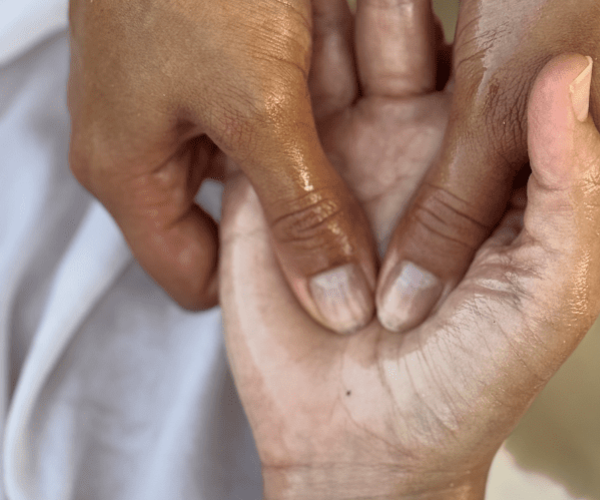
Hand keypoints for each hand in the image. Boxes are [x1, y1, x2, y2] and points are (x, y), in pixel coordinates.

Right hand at [67, 0, 376, 331]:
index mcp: (126, 171)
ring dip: (307, 154)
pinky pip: (263, 104)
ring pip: (255, 159)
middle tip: (362, 208)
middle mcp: (140, 140)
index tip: (327, 275)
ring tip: (367, 147)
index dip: (260, 286)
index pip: (191, 276)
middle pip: (231, 217)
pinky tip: (348, 86)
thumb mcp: (258, 108)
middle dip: (297, 212)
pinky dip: (305, 104)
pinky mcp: (201, 54)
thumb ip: (299, 209)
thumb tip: (333, 301)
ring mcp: (170, 94)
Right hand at [220, 21, 599, 496]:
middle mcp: (408, 149)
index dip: (483, 9)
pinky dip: (251, 72)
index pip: (482, 51)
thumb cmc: (474, 379)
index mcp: (482, 160)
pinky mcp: (268, 191)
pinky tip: (248, 37)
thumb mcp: (551, 290)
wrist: (364, 449)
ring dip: (312, 20)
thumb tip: (569, 72)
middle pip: (392, 38)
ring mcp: (334, 163)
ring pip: (321, 62)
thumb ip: (571, 186)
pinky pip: (259, 119)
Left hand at [377, 0, 599, 330]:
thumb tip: (407, 302)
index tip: (383, 264)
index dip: (451, 269)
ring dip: (480, 168)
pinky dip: (502, 132)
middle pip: (524, 223)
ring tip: (414, 158)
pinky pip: (546, 142)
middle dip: (462, 216)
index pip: (519, 271)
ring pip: (531, 179)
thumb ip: (450, 214)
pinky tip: (464, 108)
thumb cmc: (564, 1)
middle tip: (388, 210)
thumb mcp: (489, 120)